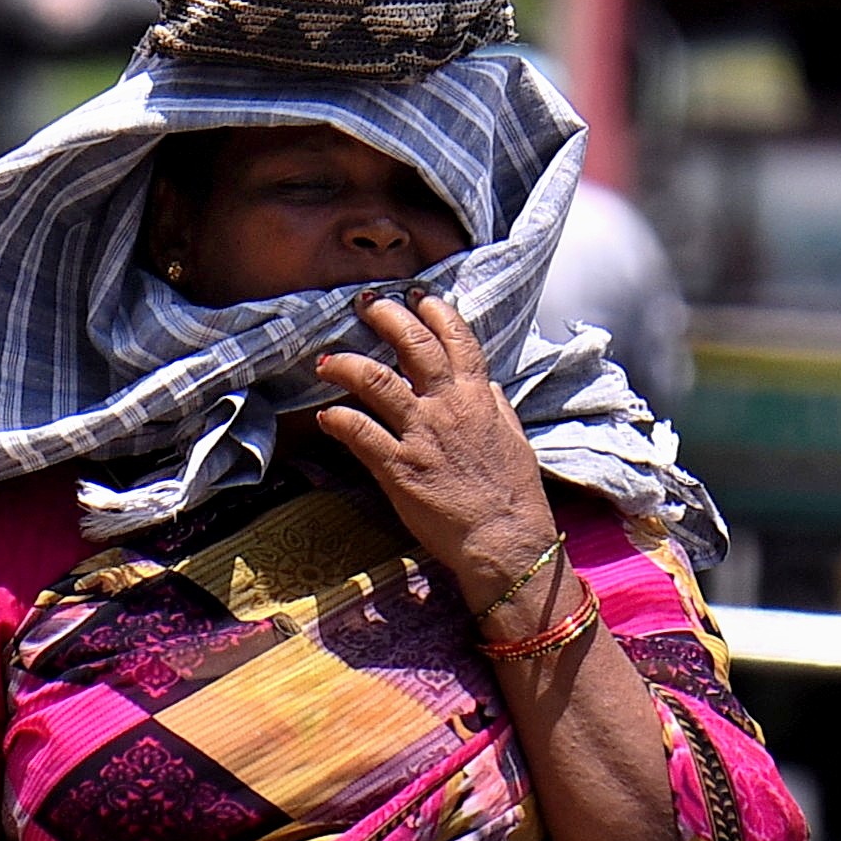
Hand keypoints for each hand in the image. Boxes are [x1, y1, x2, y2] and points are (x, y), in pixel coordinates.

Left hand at [315, 295, 560, 619]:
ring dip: (346, 364)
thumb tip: (487, 386)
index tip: (417, 299)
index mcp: (478, 399)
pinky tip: (325, 416)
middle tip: (365, 306)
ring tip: (326, 360)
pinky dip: (337, 419)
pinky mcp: (398, 467)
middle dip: (386, 318)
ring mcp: (421, 435)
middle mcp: (448, 408)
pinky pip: (358, 432)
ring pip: (376, 381)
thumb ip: (497, 408)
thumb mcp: (514, 440)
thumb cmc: (512, 495)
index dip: (435, 313)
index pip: (457, 340)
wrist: (505, 541)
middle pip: (413, 345)